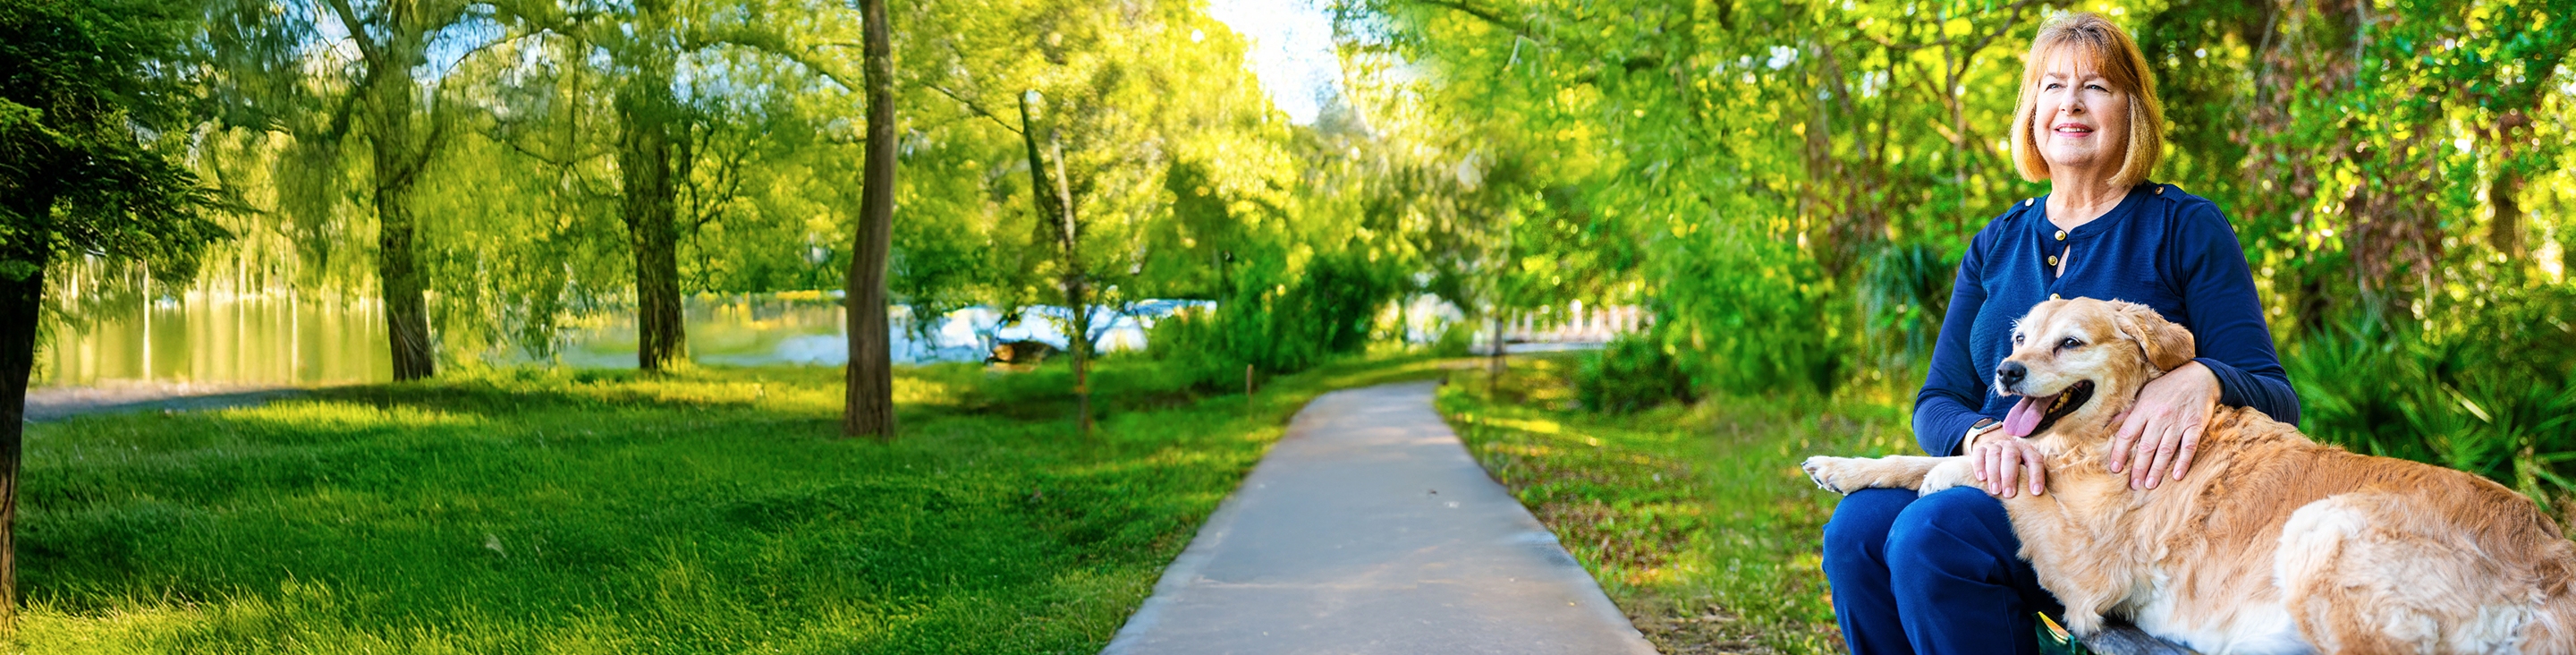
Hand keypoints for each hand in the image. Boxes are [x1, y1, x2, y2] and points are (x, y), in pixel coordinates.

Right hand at [1969, 428, 2047, 497]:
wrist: (1997, 452)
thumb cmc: (2015, 469)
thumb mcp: (2026, 470)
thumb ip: (2031, 479)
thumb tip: (2038, 498)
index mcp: (2027, 450)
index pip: (2035, 460)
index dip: (2036, 476)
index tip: (2035, 492)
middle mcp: (2011, 445)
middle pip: (2011, 456)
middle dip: (2009, 476)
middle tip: (2009, 494)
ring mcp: (1995, 445)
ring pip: (1993, 455)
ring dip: (1994, 474)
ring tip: (1995, 491)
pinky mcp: (1980, 448)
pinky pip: (1978, 454)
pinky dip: (1979, 466)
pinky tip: (1981, 479)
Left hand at [2108, 361, 2220, 489]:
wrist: (2199, 377)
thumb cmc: (2168, 387)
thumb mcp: (2144, 394)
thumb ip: (2128, 411)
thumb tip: (2109, 424)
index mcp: (2144, 409)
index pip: (2127, 434)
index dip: (2119, 453)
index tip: (2115, 469)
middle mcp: (2160, 416)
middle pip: (2146, 447)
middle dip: (2138, 468)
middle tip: (2133, 485)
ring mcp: (2179, 422)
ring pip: (2165, 450)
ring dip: (2157, 469)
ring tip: (2150, 484)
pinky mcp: (2196, 425)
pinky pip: (2189, 447)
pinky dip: (2183, 462)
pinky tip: (2177, 476)